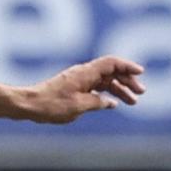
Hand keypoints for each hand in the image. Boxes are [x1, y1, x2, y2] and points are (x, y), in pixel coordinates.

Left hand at [20, 56, 145, 123]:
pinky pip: (96, 88)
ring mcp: (79, 80)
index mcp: (85, 73)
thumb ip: (98, 103)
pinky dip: (106, 94)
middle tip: (141, 93)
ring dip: (119, 89)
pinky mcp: (74, 88)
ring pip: (105, 81)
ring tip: (132, 102)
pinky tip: (113, 103)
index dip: (128, 66)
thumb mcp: (79, 106)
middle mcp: (83, 74)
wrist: (30, 105)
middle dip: (128, 81)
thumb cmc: (51, 105)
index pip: (112, 63)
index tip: (141, 72)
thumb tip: (110, 102)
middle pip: (111, 72)